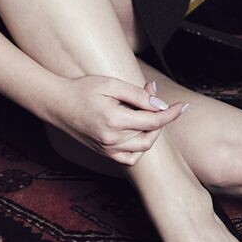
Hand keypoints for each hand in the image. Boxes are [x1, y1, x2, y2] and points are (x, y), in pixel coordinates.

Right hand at [48, 74, 187, 166]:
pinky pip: (130, 157)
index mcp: (114, 120)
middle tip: (151, 96)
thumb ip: (137, 95)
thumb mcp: (111, 84)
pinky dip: (140, 147)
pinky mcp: (104, 153)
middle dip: (159, 117)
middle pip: (150, 135)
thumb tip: (160, 106)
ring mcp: (107, 149)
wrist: (57, 104)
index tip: (183, 107)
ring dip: (151, 131)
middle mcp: (111, 139)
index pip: (153, 121)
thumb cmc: (82, 90)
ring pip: (143, 147)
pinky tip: (137, 131)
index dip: (171, 114)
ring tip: (143, 111)